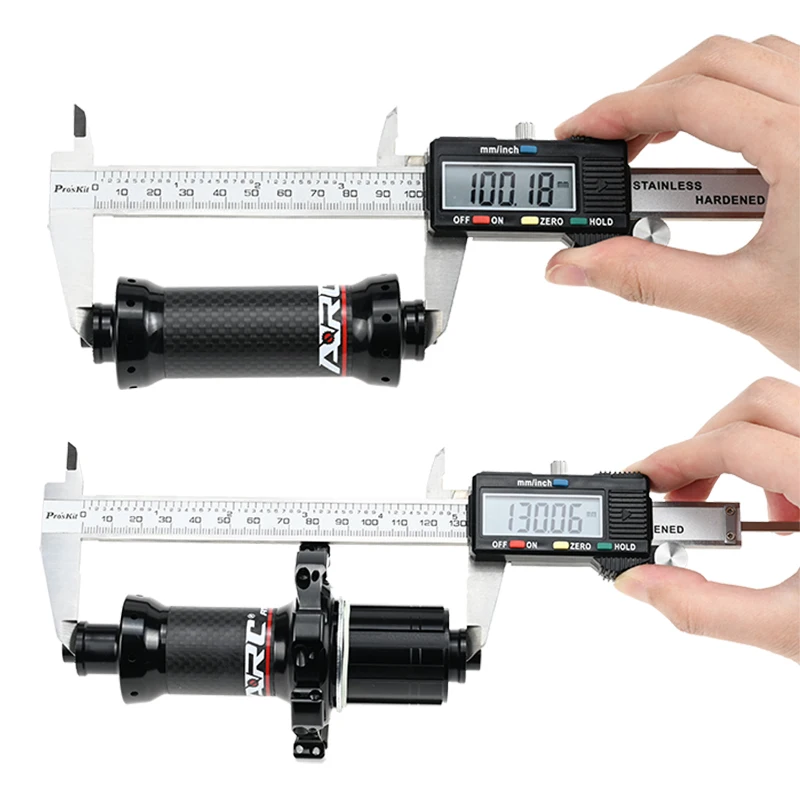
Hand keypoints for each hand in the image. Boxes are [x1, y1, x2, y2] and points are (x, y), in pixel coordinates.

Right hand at [546, 35, 799, 368]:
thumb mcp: (742, 302)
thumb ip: (647, 279)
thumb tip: (580, 265)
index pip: (691, 97)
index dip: (620, 110)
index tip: (582, 131)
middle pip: (719, 62)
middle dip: (650, 97)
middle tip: (613, 144)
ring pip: (757, 64)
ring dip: (695, 94)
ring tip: (657, 147)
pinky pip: (788, 85)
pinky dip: (738, 103)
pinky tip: (721, 154)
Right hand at [616, 377, 799, 661]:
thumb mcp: (794, 630)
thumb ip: (704, 608)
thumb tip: (641, 583)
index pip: (735, 443)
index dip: (674, 458)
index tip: (643, 481)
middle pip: (758, 402)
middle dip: (705, 443)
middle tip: (682, 492)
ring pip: (788, 408)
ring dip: (746, 447)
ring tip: (746, 513)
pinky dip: (784, 460)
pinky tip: (792, 517)